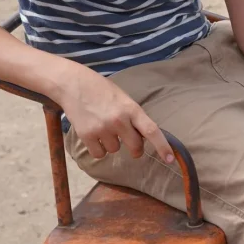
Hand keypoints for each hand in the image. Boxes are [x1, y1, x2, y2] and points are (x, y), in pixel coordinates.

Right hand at [58, 62, 174, 163]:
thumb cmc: (101, 90)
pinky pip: (99, 154)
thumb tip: (143, 137)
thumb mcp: (123, 99)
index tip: (170, 159)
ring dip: (112, 144)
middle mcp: (119, 120)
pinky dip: (98, 149)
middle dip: (135, 149)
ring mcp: (102, 128)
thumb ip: (133, 116)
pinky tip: (94, 135)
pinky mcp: (87, 135)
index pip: (152, 131)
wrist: (73, 84)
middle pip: (135, 146)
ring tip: (103, 127)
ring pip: (115, 150)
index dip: (163, 146)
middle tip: (131, 144)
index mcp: (132, 109)